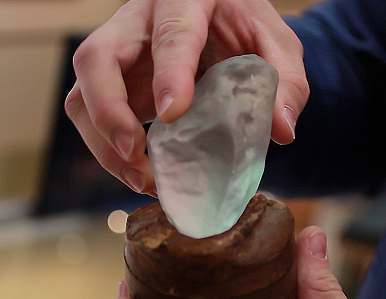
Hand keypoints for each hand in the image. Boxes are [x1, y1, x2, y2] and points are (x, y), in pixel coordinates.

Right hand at [64, 0, 308, 194]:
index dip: (168, 73)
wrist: (225, 27)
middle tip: (136, 153)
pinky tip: (138, 170)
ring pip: (83, 93)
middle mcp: (140, 23)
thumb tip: (282, 129)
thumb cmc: (246, 31)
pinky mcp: (118, 85)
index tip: (173, 115)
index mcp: (187, 0)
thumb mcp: (276, 47)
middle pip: (96, 57)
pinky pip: (92, 115)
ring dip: (103, 141)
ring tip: (140, 177)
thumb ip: (285, 82)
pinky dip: (108, 149)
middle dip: (109, 112)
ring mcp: (123, 56)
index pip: (172, 32)